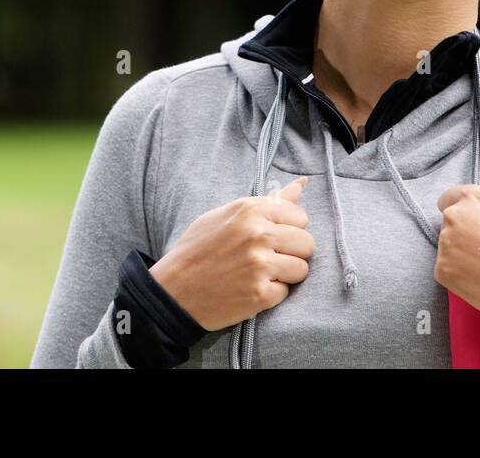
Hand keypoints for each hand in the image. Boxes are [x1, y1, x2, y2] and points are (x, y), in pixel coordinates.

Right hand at [148, 176, 315, 331]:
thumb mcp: (227, 215)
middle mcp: (258, 234)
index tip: (271, 237)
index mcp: (250, 210)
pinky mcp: (260, 295)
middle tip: (268, 258)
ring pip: (302, 269)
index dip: (288, 229)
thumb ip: (268, 201)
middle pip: (307, 242)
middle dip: (293, 252)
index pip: (300, 216)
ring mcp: (260, 265)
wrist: (172, 291)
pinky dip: (272, 294)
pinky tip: (250, 289)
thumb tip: (302, 184)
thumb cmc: (197, 249)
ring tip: (260, 274)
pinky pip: (286, 293)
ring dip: (286, 275)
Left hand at [434, 184, 479, 315]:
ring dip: (460, 255)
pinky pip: (447, 270)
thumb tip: (477, 218)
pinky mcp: (442, 268)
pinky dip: (459, 275)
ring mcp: (445, 242)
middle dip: (461, 235)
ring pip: (448, 248)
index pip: (448, 198)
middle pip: (448, 224)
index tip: (465, 223)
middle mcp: (454, 215)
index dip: (459, 212)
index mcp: (472, 198)